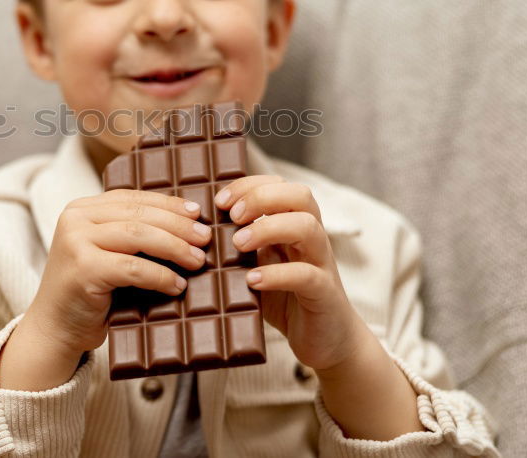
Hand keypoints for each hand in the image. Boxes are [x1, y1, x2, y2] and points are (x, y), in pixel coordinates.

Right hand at [27, 189, 211, 355]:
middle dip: (178, 225)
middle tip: (205, 239)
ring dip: (175, 248)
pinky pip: (133, 268)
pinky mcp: (83, 269)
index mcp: (82, 208)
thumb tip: (188, 224)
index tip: (197, 214)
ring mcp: (76, 242)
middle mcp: (75, 218)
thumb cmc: (89, 294)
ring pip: (139, 235)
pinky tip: (177, 285)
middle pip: (139, 214)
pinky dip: (160, 276)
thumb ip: (132, 234)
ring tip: (197, 261)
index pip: (133, 198)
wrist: (54, 330)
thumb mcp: (108, 253)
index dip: (169, 204)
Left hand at [214, 175, 367, 373]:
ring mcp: (321, 264)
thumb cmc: (286, 299)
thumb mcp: (260, 265)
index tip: (220, 201)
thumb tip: (200, 230)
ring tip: (238, 244)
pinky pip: (306, 276)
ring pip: (307, 227)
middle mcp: (313, 239)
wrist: (326, 341)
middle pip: (301, 195)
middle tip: (232, 216)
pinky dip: (277, 275)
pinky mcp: (324, 294)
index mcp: (296, 226)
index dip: (250, 185)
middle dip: (262, 197)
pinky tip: (252, 280)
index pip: (281, 186)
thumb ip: (242, 246)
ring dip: (268, 228)